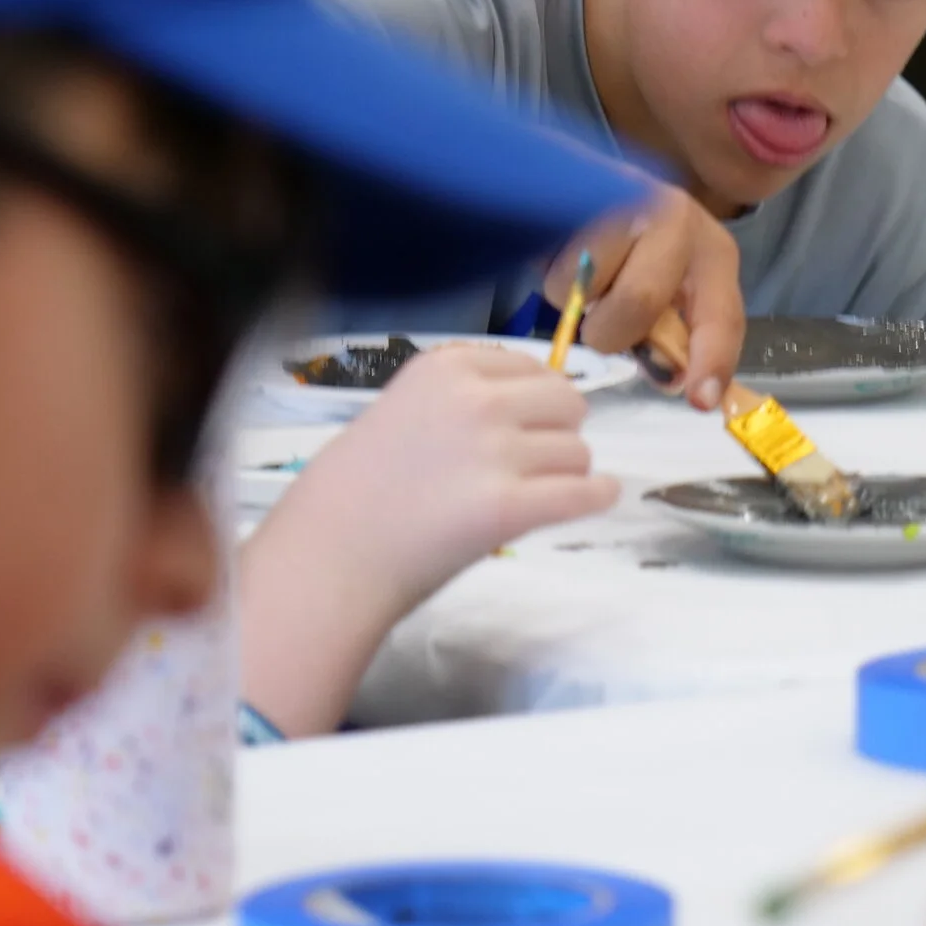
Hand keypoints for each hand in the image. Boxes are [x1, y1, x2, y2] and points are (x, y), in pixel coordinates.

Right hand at [236, 344, 617, 736]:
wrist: (327, 559)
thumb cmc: (355, 491)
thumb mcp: (404, 409)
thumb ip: (463, 399)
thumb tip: (537, 401)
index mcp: (447, 367)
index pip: (531, 366)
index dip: (535, 399)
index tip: (524, 424)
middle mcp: (477, 399)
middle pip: (567, 401)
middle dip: (560, 430)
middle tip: (536, 462)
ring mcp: (495, 451)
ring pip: (577, 451)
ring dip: (567, 472)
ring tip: (535, 494)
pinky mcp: (510, 506)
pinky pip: (584, 493)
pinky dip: (598, 496)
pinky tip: (599, 498)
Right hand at [544, 184, 744, 409]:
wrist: (588, 186)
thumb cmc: (633, 254)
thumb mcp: (671, 292)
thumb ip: (673, 335)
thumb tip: (669, 379)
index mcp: (714, 255)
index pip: (722, 315)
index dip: (712, 361)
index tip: (700, 401)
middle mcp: (680, 221)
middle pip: (639, 301)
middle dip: (612, 330)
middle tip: (605, 320)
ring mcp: (629, 199)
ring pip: (584, 285)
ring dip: (577, 300)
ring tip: (589, 277)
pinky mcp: (581, 191)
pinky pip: (555, 261)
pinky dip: (553, 274)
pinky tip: (570, 252)